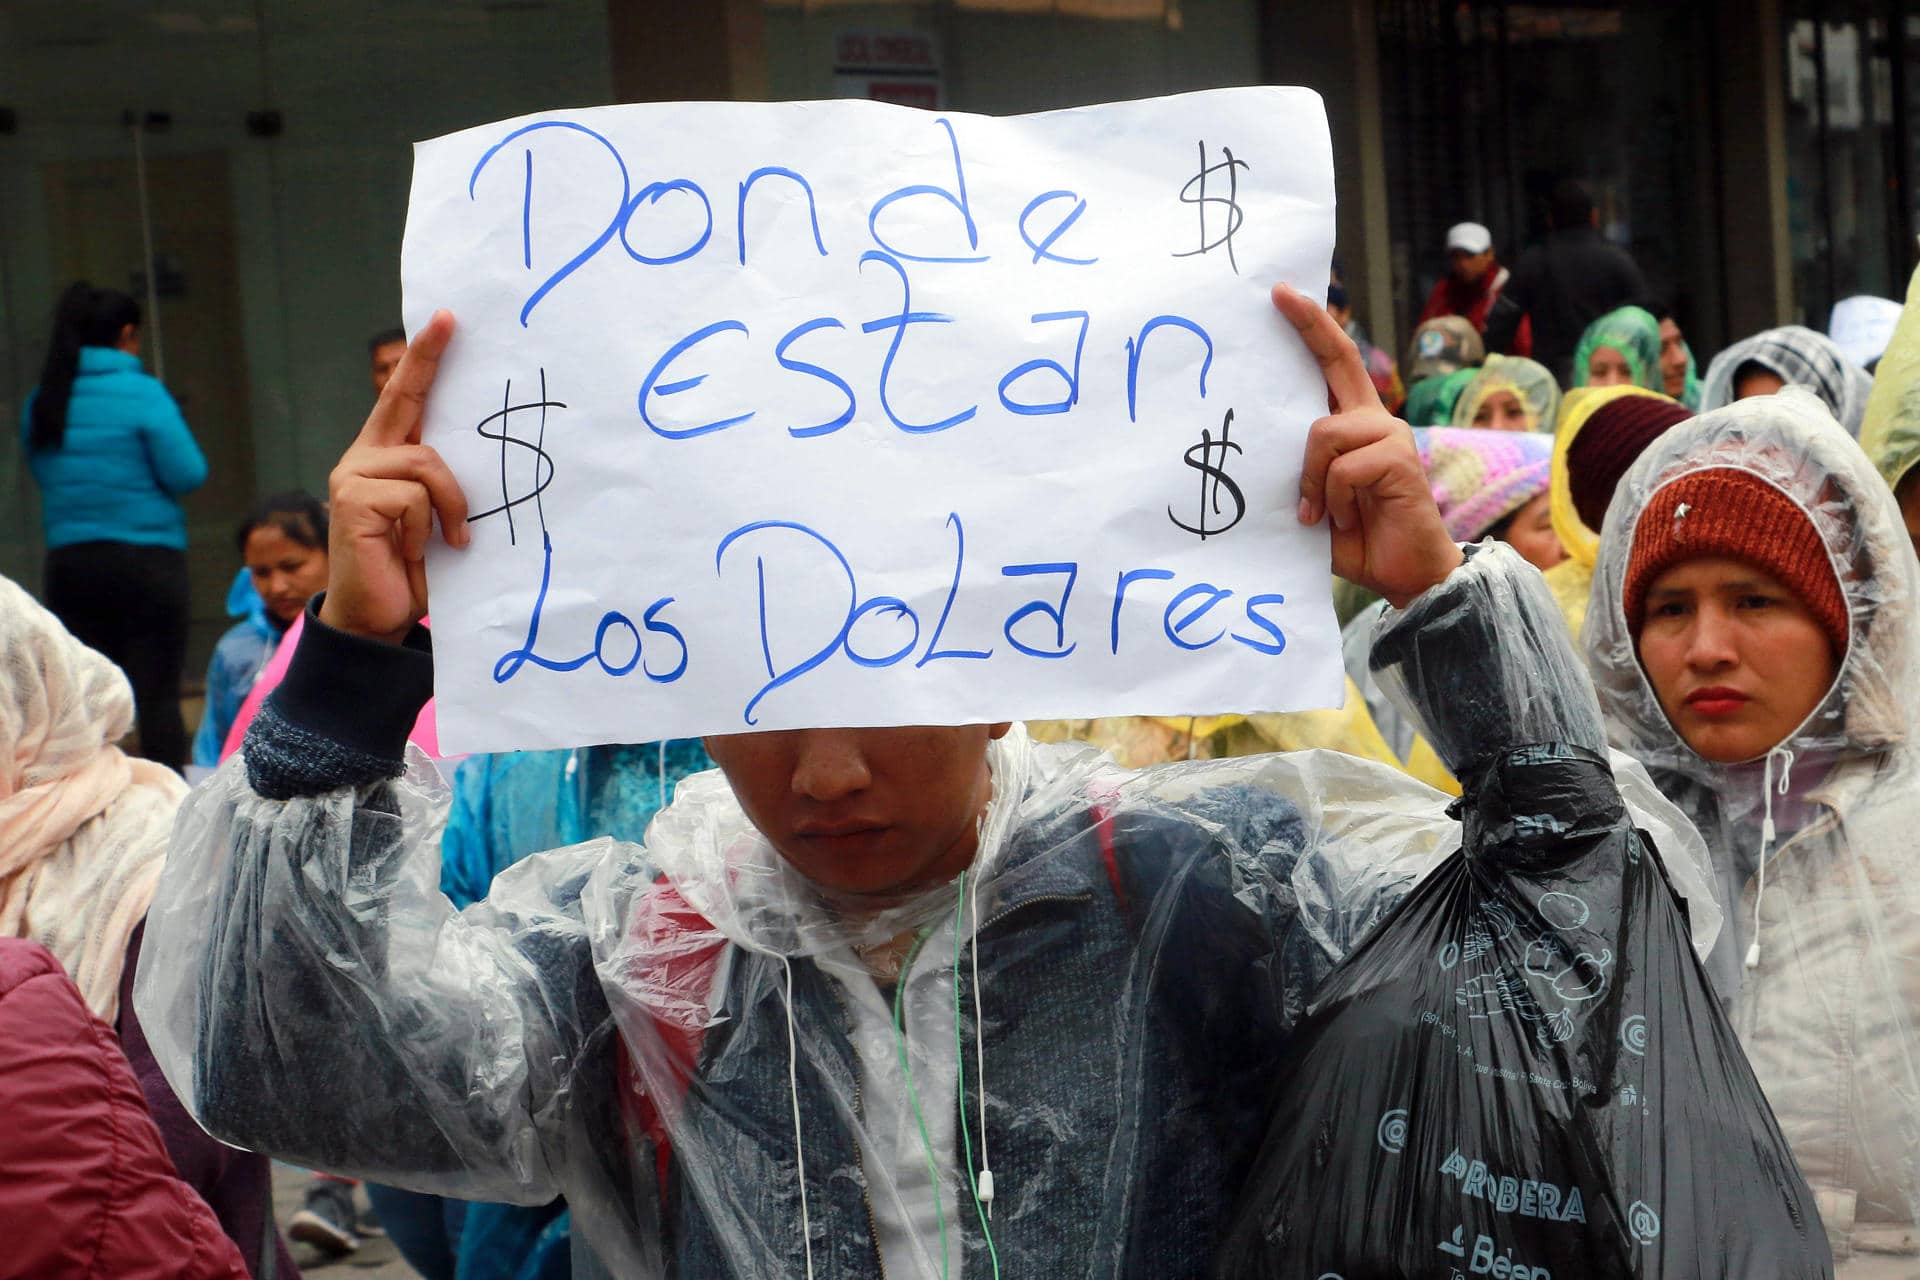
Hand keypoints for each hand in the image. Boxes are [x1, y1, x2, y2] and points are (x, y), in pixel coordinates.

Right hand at [318, 310, 469, 644]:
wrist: (379, 616)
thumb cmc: (417, 570)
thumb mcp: (441, 520)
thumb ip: (449, 486)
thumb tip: (496, 455)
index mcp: (386, 457)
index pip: (404, 397)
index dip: (424, 357)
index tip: (446, 318)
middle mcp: (364, 457)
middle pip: (404, 401)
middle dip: (428, 360)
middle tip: (451, 320)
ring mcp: (354, 475)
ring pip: (428, 463)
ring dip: (452, 505)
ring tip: (450, 540)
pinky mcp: (353, 499)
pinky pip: (415, 497)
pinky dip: (427, 527)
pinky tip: (417, 551)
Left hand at [1272, 283, 1461, 609]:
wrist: (1404, 576)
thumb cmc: (1356, 539)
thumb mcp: (1312, 500)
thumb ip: (1296, 470)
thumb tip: (1256, 447)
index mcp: (1353, 426)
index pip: (1333, 366)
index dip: (1311, 328)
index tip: (1282, 294)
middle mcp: (1375, 420)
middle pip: (1341, 361)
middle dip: (1310, 327)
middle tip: (1278, 294)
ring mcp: (1390, 435)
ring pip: (1323, 433)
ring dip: (1311, 480)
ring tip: (1321, 515)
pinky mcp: (1399, 458)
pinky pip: (1342, 468)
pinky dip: (1331, 500)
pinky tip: (1344, 522)